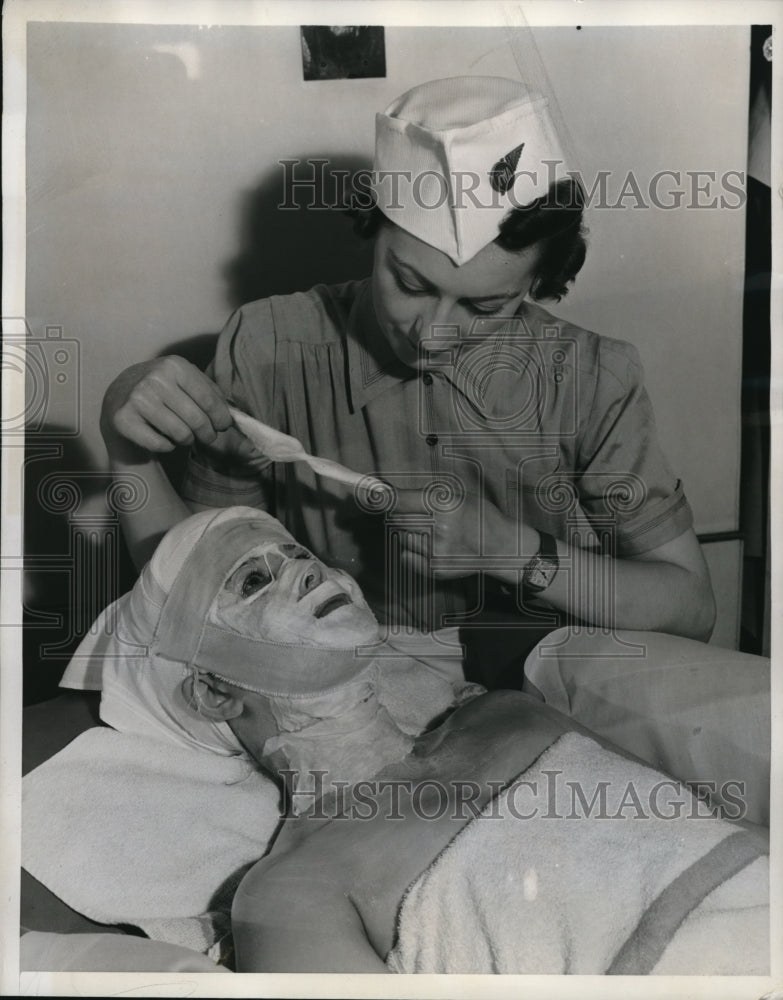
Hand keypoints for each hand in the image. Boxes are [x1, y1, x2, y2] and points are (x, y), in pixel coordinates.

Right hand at [100, 356, 259, 462]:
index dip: (222, 419)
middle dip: (208, 434)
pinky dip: (167, 447)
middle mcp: (154, 379)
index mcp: (174, 365)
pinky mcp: (123, 419)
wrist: (118, 396)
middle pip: (198, 421)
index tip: (223, 426)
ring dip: (187, 440)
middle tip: (207, 437)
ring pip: (181, 435)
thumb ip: (210, 393)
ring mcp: (137, 399)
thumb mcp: (184, 380)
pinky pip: (161, 445)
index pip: (210, 400)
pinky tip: (163, 437)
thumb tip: (235, 416)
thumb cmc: (162, 390)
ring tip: (184, 434)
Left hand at [396, 491, 523, 581]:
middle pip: (397, 519)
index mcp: (444, 506)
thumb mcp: (459, 496)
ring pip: (402, 537)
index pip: (400, 501)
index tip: (373, 496)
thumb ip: (427, 496)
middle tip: (414, 513)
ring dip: (409, 532)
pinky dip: (411, 551)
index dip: (384, 499)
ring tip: (430, 531)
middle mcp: (437, 528)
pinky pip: (406, 556)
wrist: (500, 547)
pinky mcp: (434, 569)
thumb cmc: (480, 516)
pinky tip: (429, 546)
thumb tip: (392, 495)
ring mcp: (435, 551)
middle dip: (400, 514)